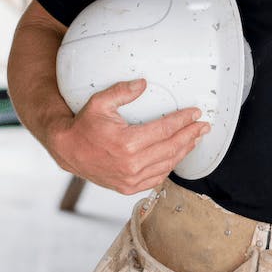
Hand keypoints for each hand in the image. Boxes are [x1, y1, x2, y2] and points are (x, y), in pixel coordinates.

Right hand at [47, 78, 209, 194]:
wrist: (68, 151)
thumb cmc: (84, 126)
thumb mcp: (99, 103)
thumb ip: (122, 92)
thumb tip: (143, 83)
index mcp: (127, 143)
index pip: (165, 129)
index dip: (183, 120)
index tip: (195, 113)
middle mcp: (131, 164)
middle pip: (171, 148)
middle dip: (191, 135)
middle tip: (203, 126)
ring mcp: (130, 179)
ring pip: (167, 164)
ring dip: (184, 150)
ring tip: (194, 138)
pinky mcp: (128, 188)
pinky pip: (156, 178)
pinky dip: (169, 166)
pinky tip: (176, 155)